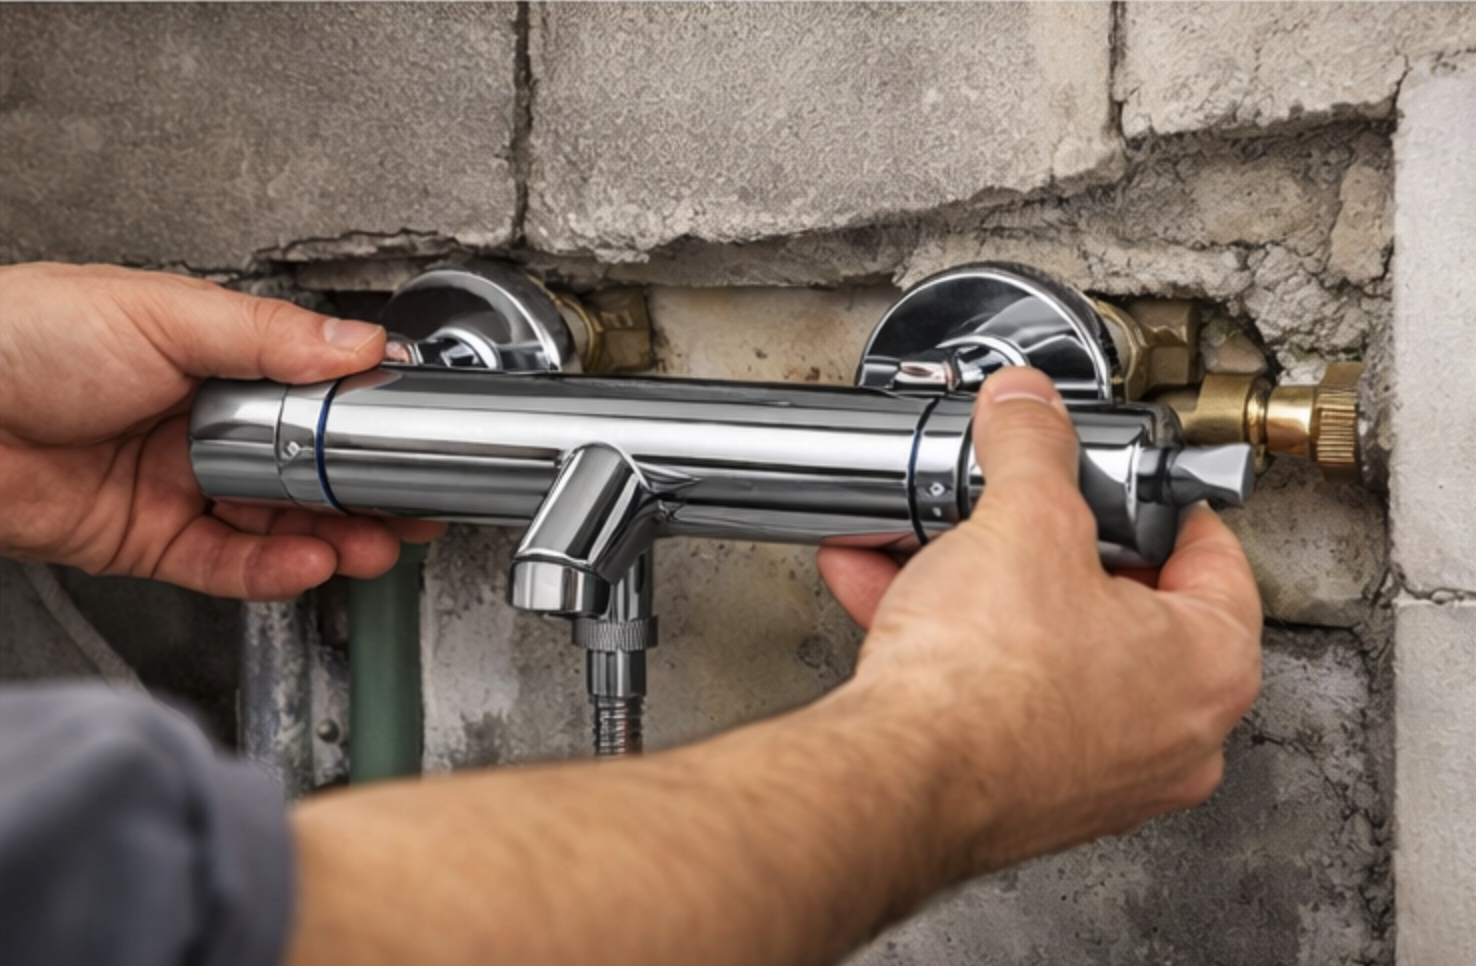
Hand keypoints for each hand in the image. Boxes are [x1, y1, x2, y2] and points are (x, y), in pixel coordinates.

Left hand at [0, 262, 442, 598]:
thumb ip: (267, 335)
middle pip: (307, 467)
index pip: (313, 393)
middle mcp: (202, 423)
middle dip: (365, 489)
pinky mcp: (149, 540)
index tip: (414, 432)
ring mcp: (178, 484)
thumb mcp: (162, 313)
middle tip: (415, 502)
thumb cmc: (19, 336)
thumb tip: (358, 340)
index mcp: (213, 358)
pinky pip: (227, 563)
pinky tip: (311, 561)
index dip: (365, 417)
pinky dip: (272, 569)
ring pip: (277, 521)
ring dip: (334, 535)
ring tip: (376, 541)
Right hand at [819, 367, 1261, 873]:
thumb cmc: (985, 686)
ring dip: (979, 587)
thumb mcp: (1023, 520)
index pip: (1212, 553)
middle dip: (1043, 542)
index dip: (1152, 497)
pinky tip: (888, 592)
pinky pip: (996, 690)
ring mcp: (1098, 769)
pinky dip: (948, 640)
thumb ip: (1034, 447)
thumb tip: (1031, 409)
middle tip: (1013, 510)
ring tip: (928, 543)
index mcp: (1211, 665)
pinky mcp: (1025, 787)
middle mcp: (1171, 732)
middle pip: (1118, 601)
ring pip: (1045, 647)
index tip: (1113, 478)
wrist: (897, 780)